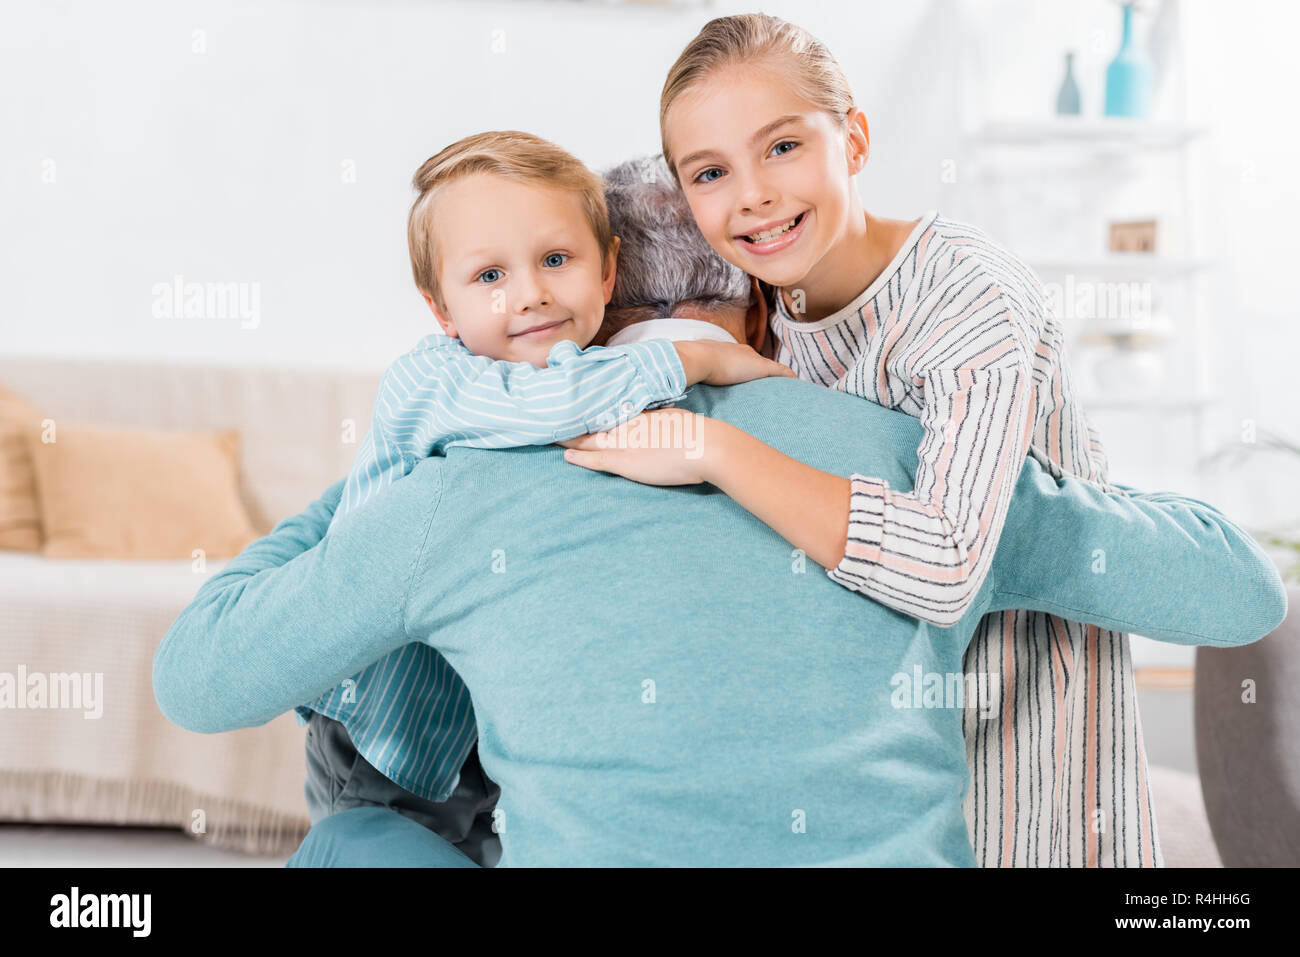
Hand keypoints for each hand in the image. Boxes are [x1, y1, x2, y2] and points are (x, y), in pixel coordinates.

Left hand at [557, 409, 719, 485]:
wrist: (705, 446)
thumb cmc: (694, 432)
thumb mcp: (671, 416)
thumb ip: (655, 416)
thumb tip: (652, 415)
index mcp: (637, 414)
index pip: (604, 410)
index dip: (585, 409)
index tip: (571, 404)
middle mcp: (626, 425)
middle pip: (590, 423)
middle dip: (570, 420)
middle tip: (550, 415)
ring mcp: (625, 443)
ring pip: (588, 439)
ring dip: (569, 437)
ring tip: (549, 433)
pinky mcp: (627, 462)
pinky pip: (597, 459)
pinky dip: (580, 458)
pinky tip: (566, 456)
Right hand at [677, 339, 796, 386]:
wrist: (694, 358)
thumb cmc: (685, 366)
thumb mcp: (683, 370)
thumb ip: (679, 376)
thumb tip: (662, 389)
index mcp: (723, 350)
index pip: (737, 356)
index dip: (742, 366)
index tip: (744, 374)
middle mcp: (739, 350)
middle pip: (755, 359)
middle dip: (761, 368)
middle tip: (767, 380)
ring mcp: (750, 358)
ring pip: (769, 366)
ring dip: (776, 375)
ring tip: (784, 384)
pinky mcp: (760, 367)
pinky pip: (780, 372)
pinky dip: (787, 377)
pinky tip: (795, 383)